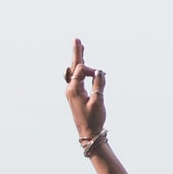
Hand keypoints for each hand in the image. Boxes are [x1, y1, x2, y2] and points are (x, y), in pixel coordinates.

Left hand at [64, 39, 107, 153]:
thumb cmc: (93, 119)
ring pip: (74, 71)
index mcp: (73, 89)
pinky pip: (76, 77)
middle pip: (73, 66)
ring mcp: (72, 91)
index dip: (92, 70)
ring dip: (78, 59)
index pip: (81, 69)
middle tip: (77, 39)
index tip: (101, 76)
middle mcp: (70, 88)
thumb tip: (99, 71)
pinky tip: (79, 66)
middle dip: (77, 52)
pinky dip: (79, 69)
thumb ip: (99, 84)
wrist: (88, 134)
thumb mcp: (98, 101)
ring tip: (80, 47)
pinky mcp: (76, 95)